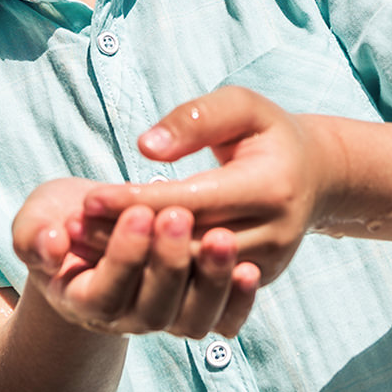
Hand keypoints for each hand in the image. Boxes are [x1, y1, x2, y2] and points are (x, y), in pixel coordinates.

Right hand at [11, 178, 258, 338]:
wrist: (99, 230)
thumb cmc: (65, 220)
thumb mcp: (39, 217)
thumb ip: (33, 234)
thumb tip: (52, 247)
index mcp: (82, 299)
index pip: (105, 294)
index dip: (123, 257)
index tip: (138, 210)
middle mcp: (126, 319)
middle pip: (153, 311)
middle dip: (167, 263)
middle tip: (178, 214)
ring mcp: (165, 319)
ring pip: (191, 320)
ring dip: (210, 282)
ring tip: (222, 238)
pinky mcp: (195, 309)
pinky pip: (222, 322)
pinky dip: (238, 302)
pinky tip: (249, 269)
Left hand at [81, 86, 344, 295]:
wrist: (318, 174)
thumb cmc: (268, 132)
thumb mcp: (241, 106)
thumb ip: (194, 120)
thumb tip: (146, 149)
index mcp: (271, 187)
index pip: (191, 201)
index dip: (136, 202)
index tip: (89, 198)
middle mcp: (274, 233)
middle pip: (187, 244)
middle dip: (126, 238)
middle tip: (74, 229)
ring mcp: (269, 263)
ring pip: (191, 273)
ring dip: (136, 263)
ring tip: (87, 246)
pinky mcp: (260, 280)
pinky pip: (203, 286)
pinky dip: (159, 275)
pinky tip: (120, 262)